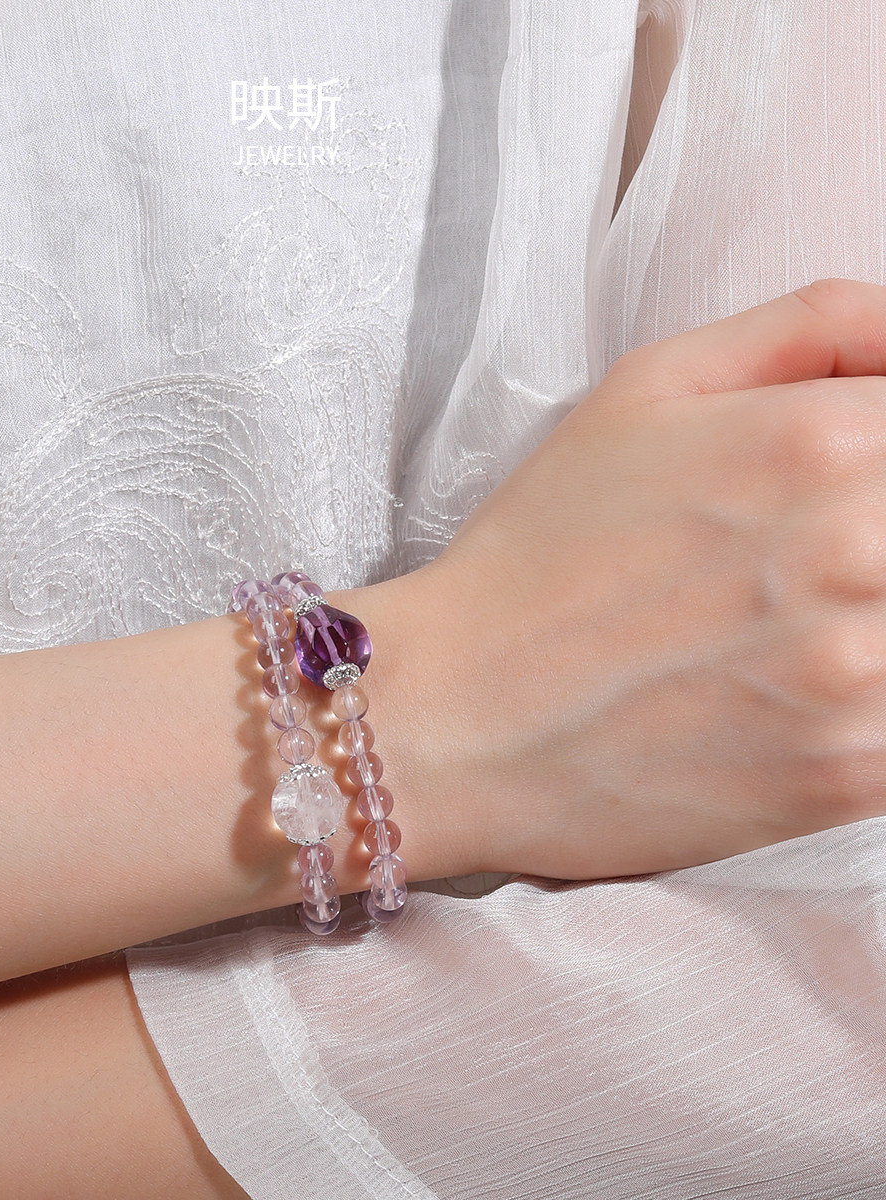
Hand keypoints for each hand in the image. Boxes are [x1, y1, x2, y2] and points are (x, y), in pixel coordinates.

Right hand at [406, 278, 885, 878]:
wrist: (460, 714)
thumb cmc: (541, 552)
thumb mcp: (645, 390)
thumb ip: (810, 326)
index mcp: (818, 442)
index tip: (844, 485)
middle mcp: (858, 551)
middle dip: (874, 535)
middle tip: (793, 564)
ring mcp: (860, 674)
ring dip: (876, 612)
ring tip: (789, 623)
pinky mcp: (851, 774)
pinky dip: (874, 697)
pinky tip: (797, 686)